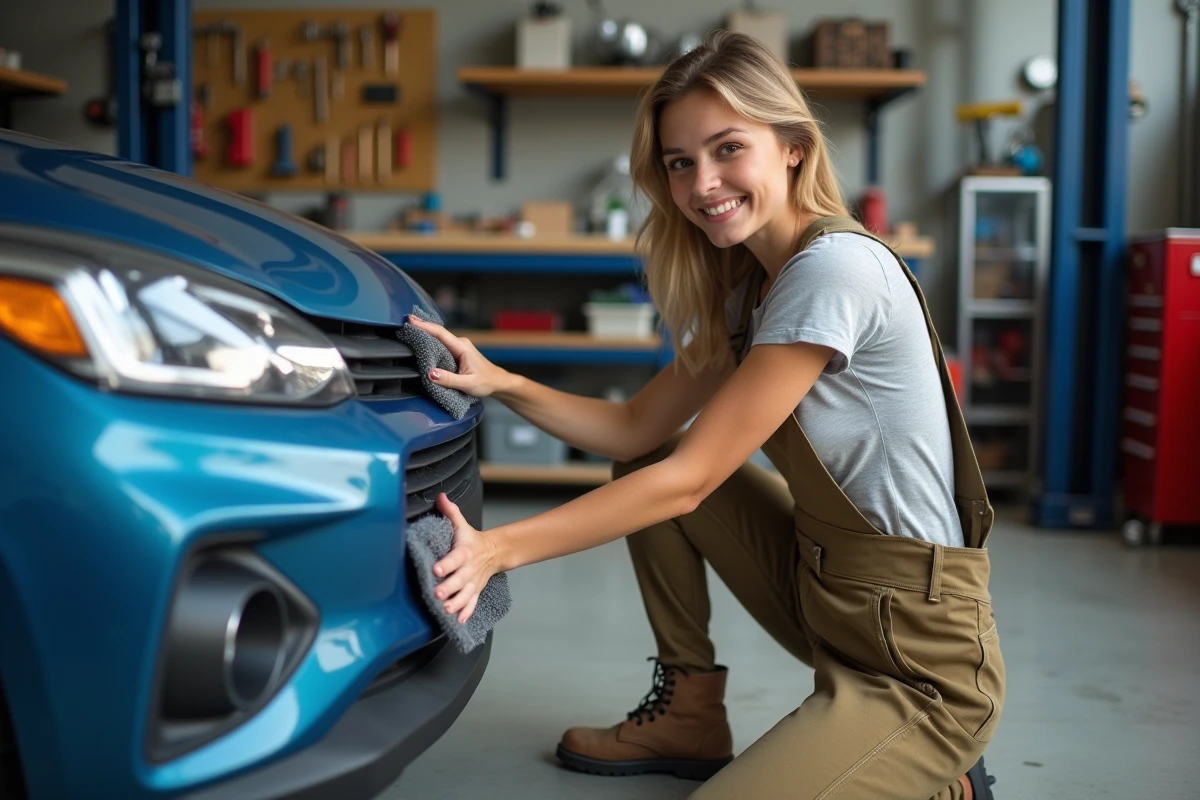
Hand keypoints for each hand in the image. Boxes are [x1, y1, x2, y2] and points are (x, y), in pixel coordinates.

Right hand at [407, 315, 510, 397]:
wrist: (498, 382)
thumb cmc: (486, 382)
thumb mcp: (468, 384)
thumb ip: (449, 380)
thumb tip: (430, 373)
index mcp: (462, 347)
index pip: (440, 333)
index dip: (424, 326)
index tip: (410, 321)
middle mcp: (460, 343)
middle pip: (437, 333)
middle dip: (421, 327)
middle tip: (404, 325)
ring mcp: (458, 347)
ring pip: (438, 339)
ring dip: (424, 334)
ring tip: (409, 331)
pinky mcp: (456, 352)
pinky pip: (441, 345)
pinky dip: (430, 342)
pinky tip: (421, 342)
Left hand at [431, 493, 498, 623]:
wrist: (494, 552)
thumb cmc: (471, 540)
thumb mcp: (462, 525)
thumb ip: (450, 512)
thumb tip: (440, 496)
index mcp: (464, 552)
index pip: (455, 557)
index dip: (446, 563)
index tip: (437, 568)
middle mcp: (469, 569)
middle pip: (460, 579)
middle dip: (449, 587)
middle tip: (438, 594)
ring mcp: (473, 582)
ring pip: (466, 594)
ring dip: (457, 603)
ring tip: (446, 610)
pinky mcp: (475, 591)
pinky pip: (473, 603)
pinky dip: (467, 612)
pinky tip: (460, 621)